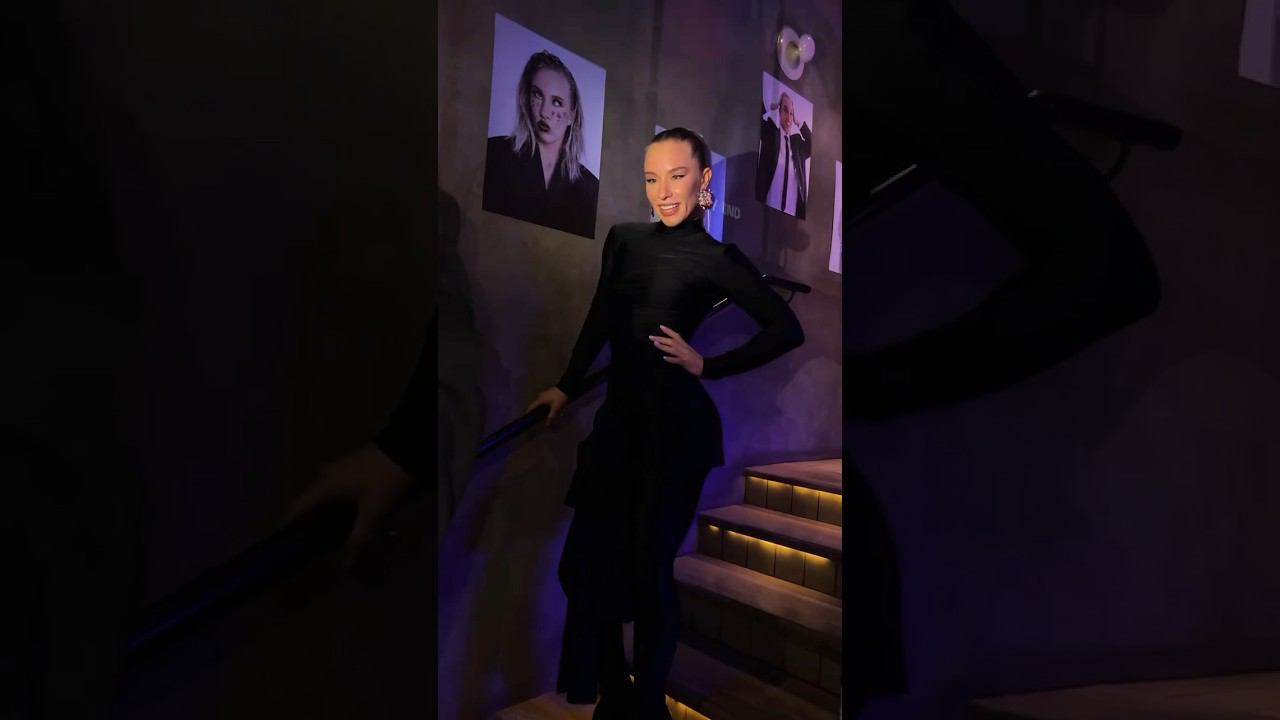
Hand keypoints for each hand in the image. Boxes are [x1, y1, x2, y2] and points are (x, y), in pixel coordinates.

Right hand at [282, 441, 413, 567]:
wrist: (406, 447)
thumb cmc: (384, 481)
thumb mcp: (373, 513)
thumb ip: (359, 538)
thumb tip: (346, 564)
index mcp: (323, 486)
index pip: (295, 508)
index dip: (286, 525)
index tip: (283, 542)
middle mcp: (324, 475)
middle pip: (309, 501)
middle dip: (308, 521)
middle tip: (311, 542)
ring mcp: (338, 467)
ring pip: (323, 494)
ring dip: (323, 511)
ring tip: (328, 531)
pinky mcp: (351, 465)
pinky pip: (335, 487)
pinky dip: (336, 501)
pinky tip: (345, 513)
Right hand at [527, 386, 568, 425]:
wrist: (566, 388)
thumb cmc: (559, 398)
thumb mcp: (555, 408)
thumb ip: (551, 416)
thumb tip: (547, 424)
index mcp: (540, 399)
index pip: (531, 406)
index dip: (528, 411)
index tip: (525, 416)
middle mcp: (540, 396)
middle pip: (535, 404)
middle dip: (534, 410)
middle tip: (534, 416)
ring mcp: (544, 393)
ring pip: (539, 401)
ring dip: (539, 406)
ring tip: (541, 413)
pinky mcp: (548, 392)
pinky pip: (543, 399)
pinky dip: (543, 404)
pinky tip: (546, 407)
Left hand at [650, 324, 703, 376]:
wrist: (703, 365)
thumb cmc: (694, 358)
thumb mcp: (687, 349)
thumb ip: (679, 346)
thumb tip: (669, 343)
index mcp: (684, 344)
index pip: (675, 335)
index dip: (668, 330)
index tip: (661, 326)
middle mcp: (683, 348)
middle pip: (671, 341)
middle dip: (660, 338)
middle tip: (651, 337)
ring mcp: (683, 355)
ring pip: (672, 349)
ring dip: (663, 346)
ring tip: (655, 343)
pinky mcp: (684, 362)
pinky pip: (676, 360)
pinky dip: (670, 359)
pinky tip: (664, 358)